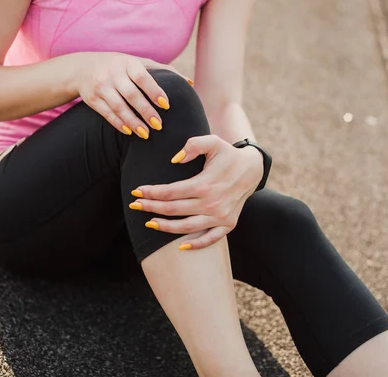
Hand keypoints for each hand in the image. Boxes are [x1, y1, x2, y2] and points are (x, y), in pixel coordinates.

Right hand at [74, 53, 191, 138]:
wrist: (84, 68)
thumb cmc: (121, 66)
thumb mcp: (138, 63)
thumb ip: (164, 71)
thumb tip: (190, 83)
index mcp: (127, 63)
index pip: (143, 77)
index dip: (155, 91)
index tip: (167, 105)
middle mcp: (113, 73)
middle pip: (131, 95)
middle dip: (146, 111)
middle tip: (159, 126)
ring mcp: (101, 86)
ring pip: (118, 107)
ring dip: (133, 122)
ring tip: (146, 133)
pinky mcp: (92, 99)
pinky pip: (107, 113)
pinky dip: (119, 123)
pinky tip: (130, 131)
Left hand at [130, 135, 263, 249]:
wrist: (252, 169)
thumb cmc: (228, 154)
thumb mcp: (213, 142)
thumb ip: (193, 145)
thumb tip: (174, 159)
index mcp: (205, 184)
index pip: (171, 191)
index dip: (151, 192)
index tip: (136, 192)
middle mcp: (212, 203)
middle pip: (174, 210)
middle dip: (151, 208)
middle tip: (135, 206)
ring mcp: (221, 217)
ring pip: (187, 227)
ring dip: (165, 227)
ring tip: (149, 223)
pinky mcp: (229, 224)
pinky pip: (210, 239)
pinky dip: (195, 244)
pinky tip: (180, 246)